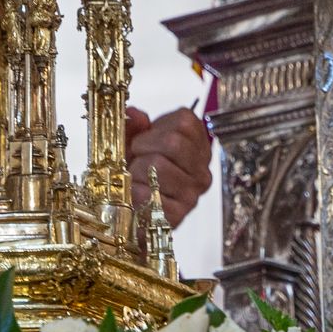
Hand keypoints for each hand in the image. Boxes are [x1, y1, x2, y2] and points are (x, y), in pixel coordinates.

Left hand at [124, 105, 212, 227]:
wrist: (130, 208)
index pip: (185, 124)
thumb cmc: (137, 169)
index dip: (154, 130)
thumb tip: (135, 115)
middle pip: (174, 143)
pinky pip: (150, 195)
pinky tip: (134, 194)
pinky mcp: (179, 216)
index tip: (143, 142)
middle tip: (136, 158)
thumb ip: (134, 124)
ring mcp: (193, 194)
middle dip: (144, 148)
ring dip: (137, 171)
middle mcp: (202, 169)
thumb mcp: (135, 139)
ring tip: (135, 177)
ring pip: (159, 167)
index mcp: (197, 144)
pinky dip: (134, 192)